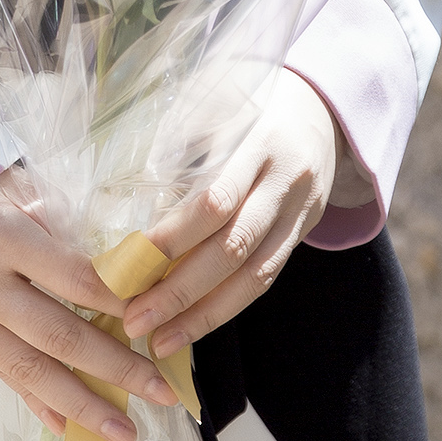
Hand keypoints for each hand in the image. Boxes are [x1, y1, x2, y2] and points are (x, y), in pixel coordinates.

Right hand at [0, 170, 175, 440]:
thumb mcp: (14, 188)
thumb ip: (63, 218)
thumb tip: (123, 261)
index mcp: (1, 237)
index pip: (70, 276)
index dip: (116, 300)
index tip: (157, 318)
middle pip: (56, 336)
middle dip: (114, 368)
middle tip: (160, 391)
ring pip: (31, 372)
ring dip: (83, 406)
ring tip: (127, 432)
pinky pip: (7, 380)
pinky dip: (42, 406)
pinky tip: (75, 430)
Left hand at [121, 71, 340, 362]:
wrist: (322, 105)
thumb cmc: (248, 99)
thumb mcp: (214, 101)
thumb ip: (177, 144)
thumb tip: (119, 204)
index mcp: (258, 141)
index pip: (214, 199)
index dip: (171, 237)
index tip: (125, 263)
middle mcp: (284, 181)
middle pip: (233, 246)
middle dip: (179, 290)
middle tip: (133, 319)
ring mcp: (298, 211)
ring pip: (254, 275)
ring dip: (203, 315)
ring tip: (160, 341)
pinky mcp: (302, 233)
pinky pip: (266, 279)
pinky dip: (227, 308)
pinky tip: (193, 328)